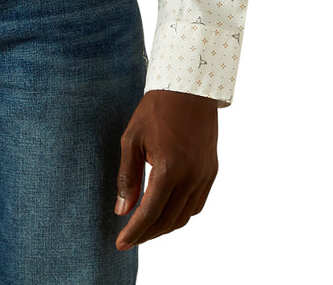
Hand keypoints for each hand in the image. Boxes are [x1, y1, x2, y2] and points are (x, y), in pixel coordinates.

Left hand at [114, 89, 218, 250]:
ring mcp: (204, 175)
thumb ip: (127, 177)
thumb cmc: (156, 110)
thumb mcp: (132, 139)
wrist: (188, 88)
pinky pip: (197, 203)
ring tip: (146, 226)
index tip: (120, 243)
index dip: (134, 232)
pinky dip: (181, 213)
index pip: (150, 213)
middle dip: (148, 233)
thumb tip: (122, 210)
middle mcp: (191, 177)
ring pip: (185, 216)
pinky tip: (167, 210)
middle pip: (169, 220)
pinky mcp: (211, 171)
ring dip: (165, 226)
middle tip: (130, 237)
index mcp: (169, 169)